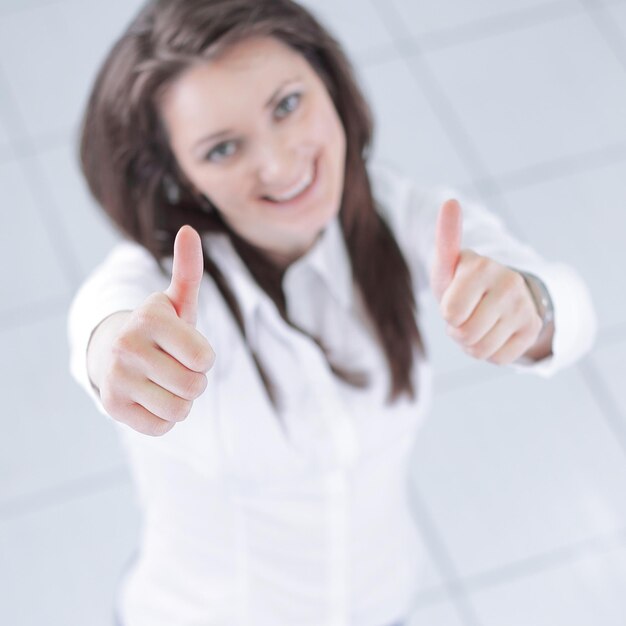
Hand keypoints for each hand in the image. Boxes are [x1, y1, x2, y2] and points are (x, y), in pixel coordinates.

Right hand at [94, 226, 215, 435]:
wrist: (113, 353)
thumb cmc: (159, 330)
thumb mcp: (176, 302)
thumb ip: (188, 270)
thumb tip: (189, 230)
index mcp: (149, 317)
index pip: (205, 359)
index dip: (203, 358)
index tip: (186, 348)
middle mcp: (126, 345)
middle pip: (195, 387)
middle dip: (195, 381)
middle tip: (175, 367)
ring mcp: (115, 378)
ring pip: (180, 410)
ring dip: (181, 401)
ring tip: (164, 382)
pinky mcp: (111, 406)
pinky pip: (161, 427)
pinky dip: (163, 418)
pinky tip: (149, 398)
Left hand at [430, 199, 542, 365]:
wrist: (496, 294)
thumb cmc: (461, 282)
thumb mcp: (447, 265)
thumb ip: (446, 239)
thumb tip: (450, 201)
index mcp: (481, 266)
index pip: (451, 314)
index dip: (447, 312)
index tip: (455, 297)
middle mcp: (508, 283)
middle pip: (464, 335)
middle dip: (457, 330)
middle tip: (465, 313)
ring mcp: (524, 307)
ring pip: (480, 350)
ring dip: (471, 343)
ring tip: (478, 321)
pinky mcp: (533, 329)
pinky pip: (498, 358)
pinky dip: (489, 352)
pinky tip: (493, 332)